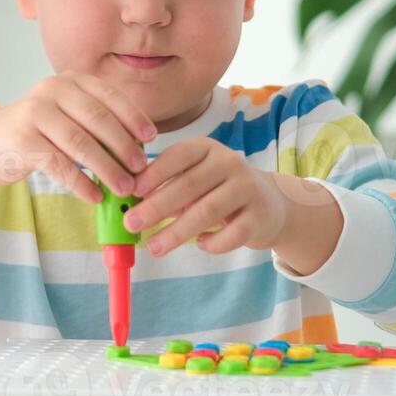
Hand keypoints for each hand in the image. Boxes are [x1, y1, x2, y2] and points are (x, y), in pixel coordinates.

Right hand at [0, 72, 156, 203]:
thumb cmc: (35, 133)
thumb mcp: (66, 117)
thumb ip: (96, 124)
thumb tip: (138, 147)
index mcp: (70, 81)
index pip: (110, 95)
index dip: (134, 117)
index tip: (150, 138)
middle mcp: (53, 90)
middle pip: (99, 119)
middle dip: (124, 146)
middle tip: (141, 169)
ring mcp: (35, 112)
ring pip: (81, 143)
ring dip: (107, 168)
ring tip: (124, 188)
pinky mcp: (23, 139)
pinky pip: (60, 164)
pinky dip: (81, 183)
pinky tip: (95, 196)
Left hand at [124, 138, 288, 255]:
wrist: (268, 204)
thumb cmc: (216, 191)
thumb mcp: (193, 179)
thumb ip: (164, 186)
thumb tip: (127, 204)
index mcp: (206, 149)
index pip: (178, 156)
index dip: (154, 173)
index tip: (131, 192)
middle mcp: (229, 163)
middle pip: (189, 185)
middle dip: (157, 206)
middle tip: (132, 223)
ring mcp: (247, 188)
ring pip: (208, 211)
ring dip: (176, 231)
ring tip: (154, 247)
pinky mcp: (259, 216)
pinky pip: (231, 234)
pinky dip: (212, 243)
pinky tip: (200, 244)